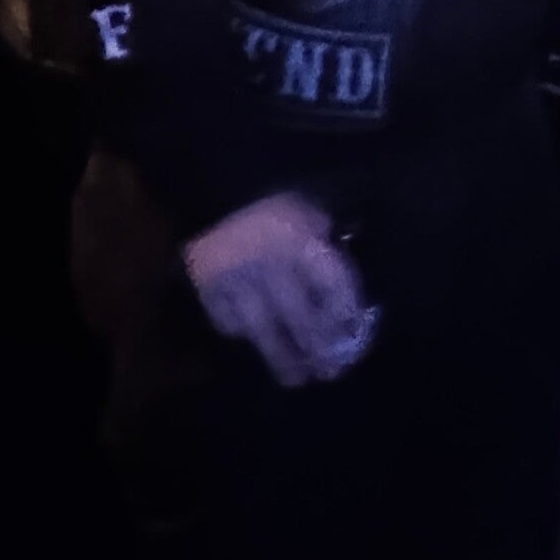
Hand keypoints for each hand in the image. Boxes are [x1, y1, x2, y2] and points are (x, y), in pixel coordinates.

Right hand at [184, 193, 373, 388]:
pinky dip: (239, 329)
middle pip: (301, 318)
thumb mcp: (312, 207)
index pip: (334, 287)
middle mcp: (273, 265)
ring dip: (283, 358)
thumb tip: (344, 289)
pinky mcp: (207, 287)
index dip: (346, 314)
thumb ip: (327, 241)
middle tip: (331, 371)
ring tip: (296, 380)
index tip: (352, 333)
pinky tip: (251, 338)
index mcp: (303, 240)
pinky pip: (227, 319)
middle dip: (319, 348)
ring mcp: (237, 280)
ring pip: (264, 329)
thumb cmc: (275, 192)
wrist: (214, 180)